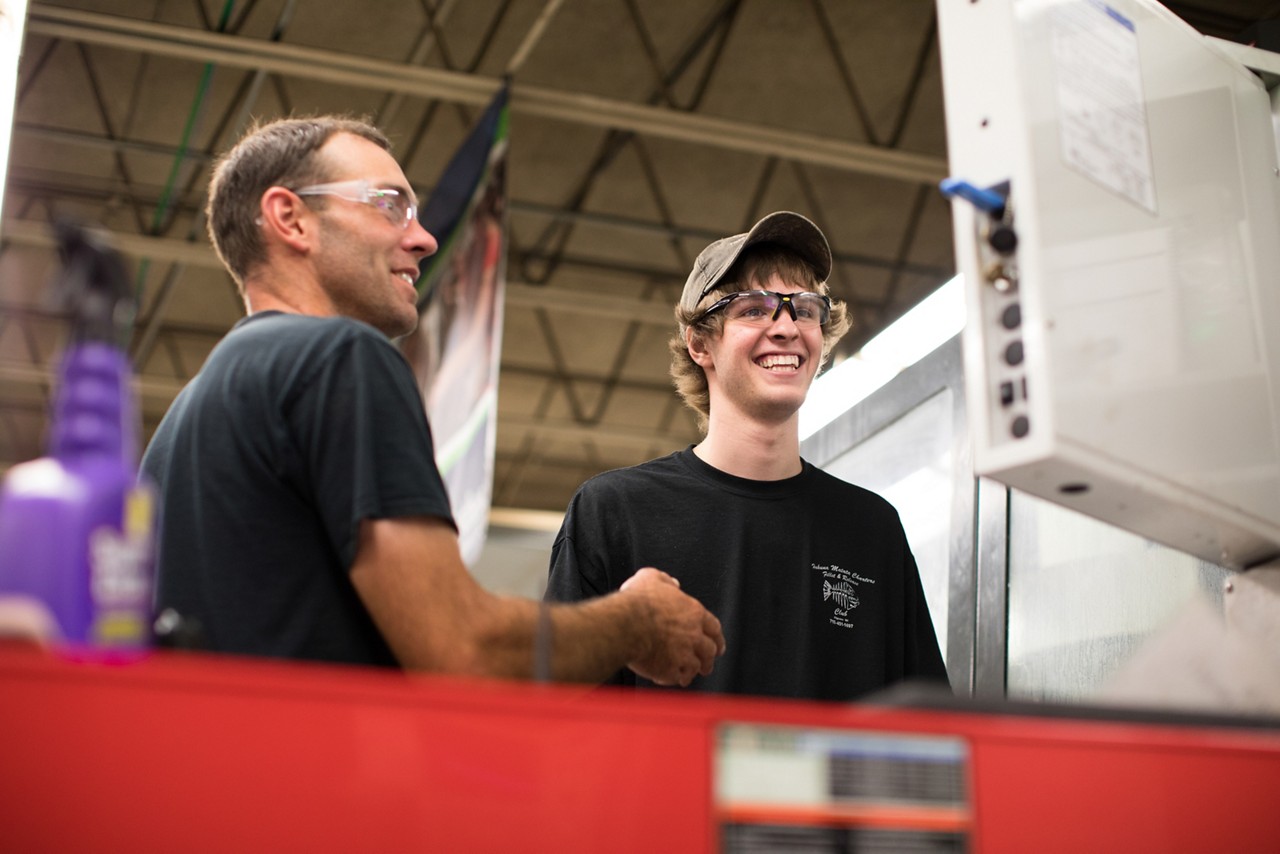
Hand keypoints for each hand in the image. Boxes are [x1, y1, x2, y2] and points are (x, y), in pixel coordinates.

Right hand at [620, 568, 724, 686]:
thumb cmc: (637, 602)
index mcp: (693, 613)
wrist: (626, 625)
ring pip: (696, 667)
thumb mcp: (651, 578)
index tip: (717, 644)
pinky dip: (673, 679)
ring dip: (693, 671)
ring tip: (688, 675)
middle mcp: (693, 635)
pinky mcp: (671, 670)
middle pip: (710, 650)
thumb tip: (673, 583)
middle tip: (707, 664)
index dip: (716, 636)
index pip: (714, 627)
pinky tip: (665, 678)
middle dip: (709, 658)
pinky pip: (677, 678)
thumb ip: (666, 580)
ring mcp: (684, 654)